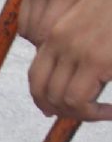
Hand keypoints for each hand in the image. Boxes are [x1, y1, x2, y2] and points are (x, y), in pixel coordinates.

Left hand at [26, 0, 111, 119]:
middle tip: (84, 115)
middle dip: (60, 110)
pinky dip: (94, 114)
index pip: (36, 75)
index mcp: (58, 33)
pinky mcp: (97, 61)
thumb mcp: (96, 26)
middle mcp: (61, 42)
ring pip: (61, 100)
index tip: (53, 111)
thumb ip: (80, 48)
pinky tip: (111, 112)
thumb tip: (77, 81)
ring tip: (103, 113)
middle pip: (43, 91)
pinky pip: (80, 101)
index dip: (41, 98)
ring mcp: (77, 51)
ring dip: (81, 114)